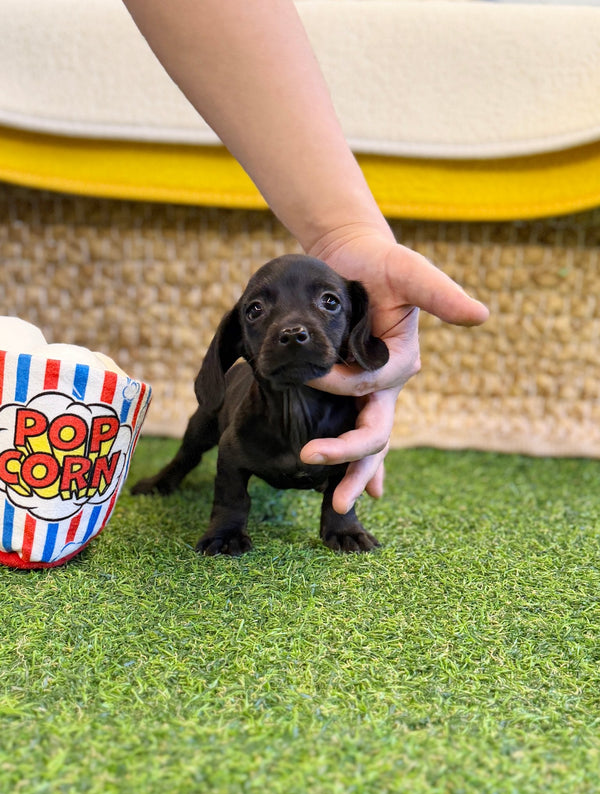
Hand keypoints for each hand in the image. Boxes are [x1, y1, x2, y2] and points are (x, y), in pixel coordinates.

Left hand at [300, 225, 488, 513]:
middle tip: (337, 500)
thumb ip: (440, 294)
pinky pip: (346, 428)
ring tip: (338, 507)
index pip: (377, 389)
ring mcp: (367, 391)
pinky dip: (347, 459)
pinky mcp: (345, 387)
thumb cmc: (382, 263)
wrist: (352, 258)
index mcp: (401, 363)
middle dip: (353, 463)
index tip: (315, 377)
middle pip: (376, 434)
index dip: (347, 386)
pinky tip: (338, 488)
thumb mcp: (410, 273)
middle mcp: (386, 385)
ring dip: (352, 474)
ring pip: (365, 441)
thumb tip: (480, 315)